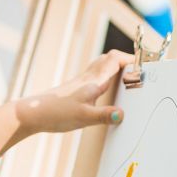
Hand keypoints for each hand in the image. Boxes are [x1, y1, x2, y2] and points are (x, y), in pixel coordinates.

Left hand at [0, 50, 133, 157]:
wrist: (32, 113)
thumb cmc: (56, 113)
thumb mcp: (83, 117)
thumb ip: (104, 116)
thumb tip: (123, 115)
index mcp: (93, 81)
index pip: (115, 60)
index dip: (131, 60)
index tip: (145, 68)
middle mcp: (87, 78)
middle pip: (109, 59)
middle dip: (125, 61)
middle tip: (137, 71)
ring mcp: (80, 83)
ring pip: (101, 67)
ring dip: (115, 67)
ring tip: (126, 78)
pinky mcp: (74, 90)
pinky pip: (94, 77)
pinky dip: (105, 77)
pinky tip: (105, 90)